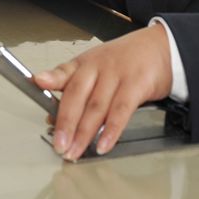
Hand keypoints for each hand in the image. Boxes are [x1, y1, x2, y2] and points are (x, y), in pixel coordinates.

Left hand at [35, 23, 171, 161]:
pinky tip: (103, 144)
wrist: (161, 47)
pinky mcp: (138, 84)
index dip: (51, 78)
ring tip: (75, 151)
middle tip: (58, 144)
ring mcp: (118, 74)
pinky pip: (122, 110)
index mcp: (86, 63)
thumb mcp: (97, 69)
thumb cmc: (126, 61)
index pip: (65, 71)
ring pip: (97, 106)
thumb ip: (75, 92)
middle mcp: (99, 66)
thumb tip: (51, 117)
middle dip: (65, 122)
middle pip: (78, 94)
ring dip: (84, 132)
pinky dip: (111, 130)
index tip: (37, 82)